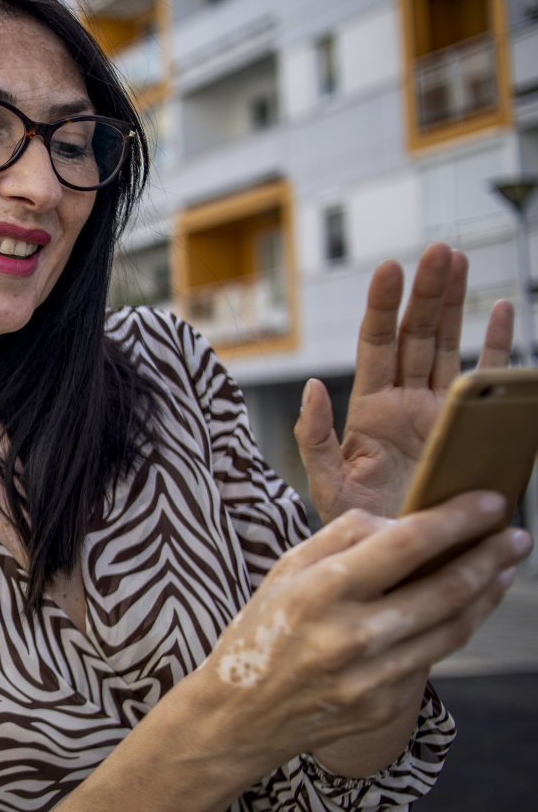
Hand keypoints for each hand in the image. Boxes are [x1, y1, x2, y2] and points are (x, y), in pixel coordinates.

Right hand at [191, 492, 526, 777]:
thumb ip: (339, 539)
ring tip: (504, 568)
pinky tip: (466, 607)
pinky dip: (455, 627)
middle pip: (444, 588)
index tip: (488, 501)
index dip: (455, 520)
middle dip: (489, 556)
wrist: (241, 717)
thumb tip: (401, 523)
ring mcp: (372, 676)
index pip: (405, 544)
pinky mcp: (385, 705)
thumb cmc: (260, 634)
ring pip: (451, 627)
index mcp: (320, 591)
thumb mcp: (283, 574)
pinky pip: (432, 658)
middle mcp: (351, 635)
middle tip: (516, 535)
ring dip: (486, 593)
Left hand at [295, 243, 513, 524]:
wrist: (404, 560)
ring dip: (455, 304)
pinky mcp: (470, 428)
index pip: (377, 345)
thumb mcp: (327, 483)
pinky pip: (486, 378)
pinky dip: (497, 345)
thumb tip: (311, 386)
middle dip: (426, 292)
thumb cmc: (359, 524)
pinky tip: (501, 310)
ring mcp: (439, 412)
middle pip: (417, 335)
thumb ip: (316, 436)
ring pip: (448, 345)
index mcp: (370, 408)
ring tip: (459, 262)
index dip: (383, 306)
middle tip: (437, 250)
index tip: (390, 268)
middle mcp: (405, 402)